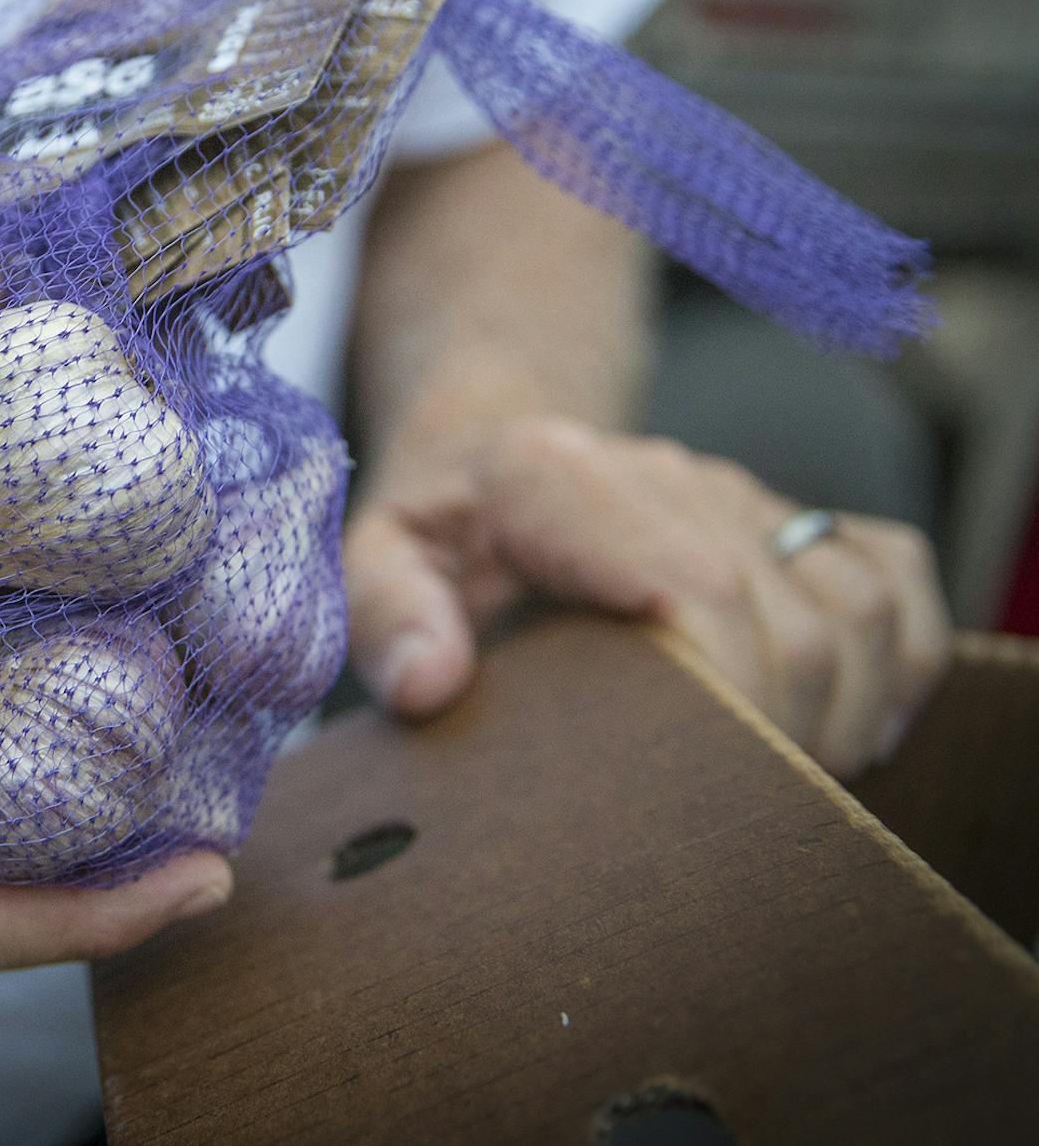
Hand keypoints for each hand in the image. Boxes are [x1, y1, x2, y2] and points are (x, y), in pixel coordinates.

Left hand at [342, 416, 951, 776]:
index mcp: (550, 478)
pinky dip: (899, 656)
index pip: (689, 585)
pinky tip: (855, 730)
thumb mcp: (374, 562)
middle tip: (741, 823)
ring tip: (789, 789)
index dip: (724, 692)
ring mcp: (737, 491)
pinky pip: (890, 573)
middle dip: (784, 735)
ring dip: (848, 710)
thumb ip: (387, 618)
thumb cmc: (433, 530)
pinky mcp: (787, 513)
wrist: (485, 448)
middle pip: (787, 616)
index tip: (709, 788)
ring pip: (854, 600)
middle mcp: (663, 472)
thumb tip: (429, 686)